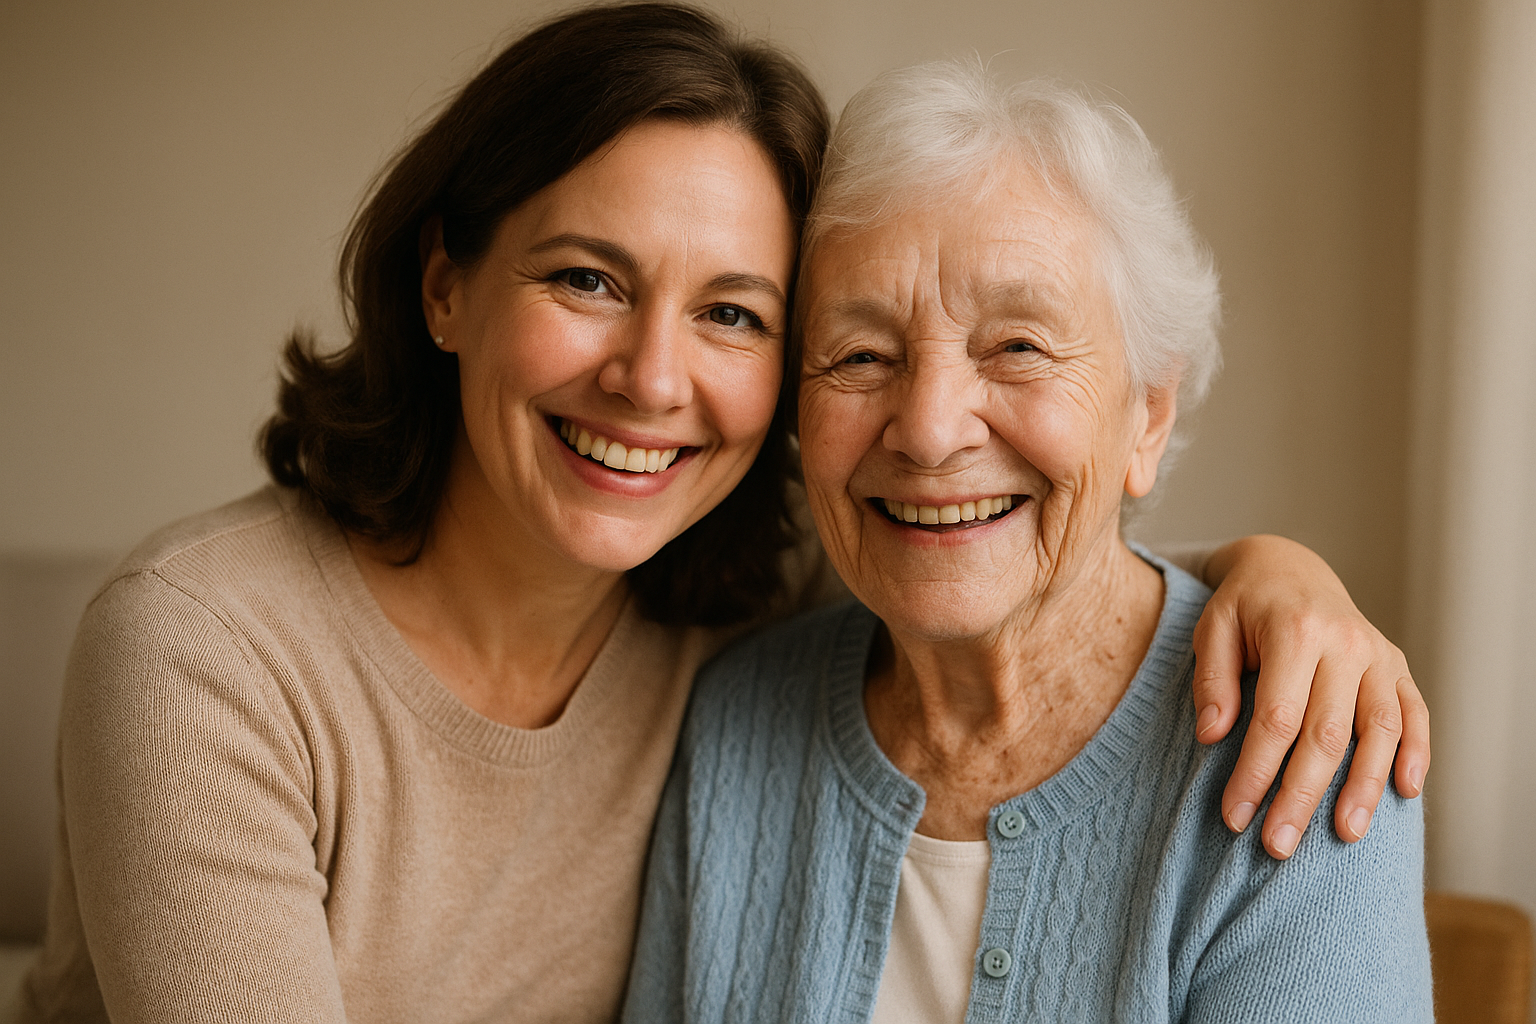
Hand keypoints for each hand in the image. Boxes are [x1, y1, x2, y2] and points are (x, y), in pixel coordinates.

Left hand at [1190, 535, 1430, 858]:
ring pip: (1380, 731)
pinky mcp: (1398, 665)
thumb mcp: (1212, 630)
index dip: (1255, 772)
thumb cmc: (1243, 607)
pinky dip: (1416, 754)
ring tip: (1343, 836)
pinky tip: (1405, 793)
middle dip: (1301, 795)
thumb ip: (1213, 681)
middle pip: (1327, 734)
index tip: (1234, 816)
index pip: (1277, 718)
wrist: (1289, 568)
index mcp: (1295, 631)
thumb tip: (1213, 736)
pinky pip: (1415, 714)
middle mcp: (1346, 642)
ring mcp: (1379, 654)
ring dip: (1363, 787)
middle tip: (1278, 845)